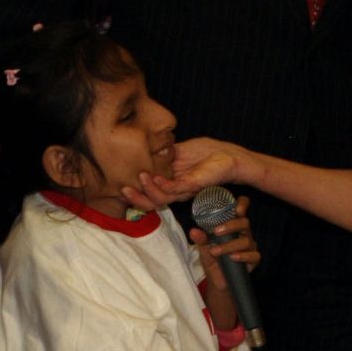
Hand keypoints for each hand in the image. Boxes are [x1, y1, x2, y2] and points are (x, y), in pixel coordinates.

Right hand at [121, 137, 247, 212]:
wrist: (229, 156)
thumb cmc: (207, 153)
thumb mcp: (179, 150)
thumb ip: (163, 153)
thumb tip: (146, 148)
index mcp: (171, 183)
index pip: (150, 193)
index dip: (136, 192)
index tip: (122, 184)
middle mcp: (176, 190)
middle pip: (151, 202)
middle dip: (135, 198)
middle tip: (123, 190)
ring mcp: (184, 189)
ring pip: (160, 198)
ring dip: (147, 190)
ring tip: (139, 177)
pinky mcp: (192, 185)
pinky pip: (173, 189)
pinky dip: (161, 185)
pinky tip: (153, 177)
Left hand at [190, 196, 257, 293]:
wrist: (217, 280)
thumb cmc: (213, 259)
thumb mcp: (204, 248)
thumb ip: (201, 239)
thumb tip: (193, 231)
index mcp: (233, 225)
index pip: (242, 209)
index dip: (242, 204)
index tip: (236, 208)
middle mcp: (244, 233)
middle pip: (245, 223)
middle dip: (230, 226)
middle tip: (216, 232)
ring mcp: (250, 246)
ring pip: (246, 241)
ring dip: (229, 245)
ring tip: (215, 251)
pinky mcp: (253, 260)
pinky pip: (253, 255)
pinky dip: (242, 256)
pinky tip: (232, 258)